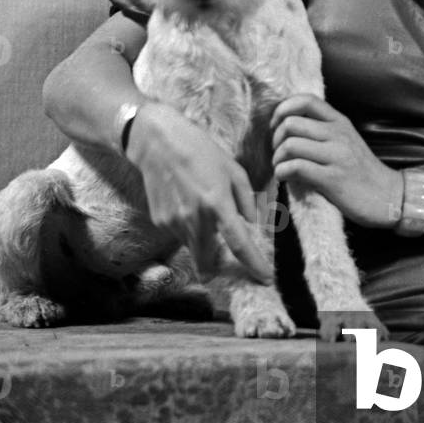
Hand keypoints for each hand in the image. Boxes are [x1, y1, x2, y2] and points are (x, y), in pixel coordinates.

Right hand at [126, 101, 273, 282]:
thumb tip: (251, 224)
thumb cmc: (201, 151)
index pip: (239, 244)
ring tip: (202, 207)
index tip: (265, 279)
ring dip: (203, 241)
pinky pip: (180, 234)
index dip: (254, 265)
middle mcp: (194, 218)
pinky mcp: (160, 221)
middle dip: (219, 266)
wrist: (158, 143)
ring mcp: (174, 222)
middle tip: (228, 259)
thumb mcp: (233, 169)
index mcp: (217, 203)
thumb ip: (246, 200)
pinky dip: (189, 228)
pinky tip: (187, 202)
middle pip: (209, 261)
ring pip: (194, 247)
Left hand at [269, 94, 403, 228]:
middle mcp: (338, 134)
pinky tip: (286, 178)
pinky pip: (296, 167)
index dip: (283, 109)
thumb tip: (286, 126)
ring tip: (281, 168)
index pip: (306, 100)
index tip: (276, 126)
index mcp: (340, 122)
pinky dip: (282, 172)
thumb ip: (323, 130)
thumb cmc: (361, 171)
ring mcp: (336, 156)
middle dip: (275, 139)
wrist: (388, 197)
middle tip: (277, 153)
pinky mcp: (332, 179)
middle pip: (291, 123)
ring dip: (277, 159)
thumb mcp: (346, 141)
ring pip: (290, 144)